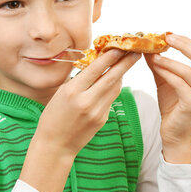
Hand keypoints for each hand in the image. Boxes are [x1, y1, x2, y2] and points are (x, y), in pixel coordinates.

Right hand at [20, 49, 140, 191]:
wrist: (55, 145)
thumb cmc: (53, 116)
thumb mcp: (61, 93)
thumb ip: (79, 80)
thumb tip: (97, 64)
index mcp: (73, 91)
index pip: (96, 69)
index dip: (110, 56)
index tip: (120, 46)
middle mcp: (86, 101)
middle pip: (111, 77)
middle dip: (125, 63)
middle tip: (136, 51)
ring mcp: (97, 112)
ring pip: (115, 88)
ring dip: (121, 74)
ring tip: (127, 62)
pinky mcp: (102, 119)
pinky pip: (111, 99)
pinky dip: (113, 89)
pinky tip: (114, 81)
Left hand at [145, 33, 190, 163]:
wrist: (175, 134)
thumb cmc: (173, 108)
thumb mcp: (166, 81)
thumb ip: (160, 65)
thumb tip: (148, 46)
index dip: (184, 41)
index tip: (167, 34)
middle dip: (180, 44)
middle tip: (164, 38)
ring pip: (186, 70)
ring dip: (168, 60)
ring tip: (153, 54)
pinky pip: (179, 83)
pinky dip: (166, 73)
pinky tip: (155, 66)